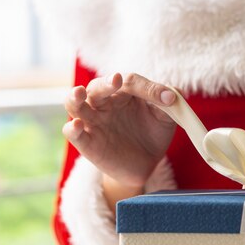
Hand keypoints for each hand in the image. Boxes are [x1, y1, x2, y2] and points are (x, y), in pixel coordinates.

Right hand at [63, 73, 176, 188]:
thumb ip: (168, 103)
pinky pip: (72, 133)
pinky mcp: (87, 143)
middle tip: (117, 80)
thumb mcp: (165, 117)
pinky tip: (78, 125)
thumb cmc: (153, 133)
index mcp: (124, 92)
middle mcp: (105, 103)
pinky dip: (72, 128)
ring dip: (74, 97)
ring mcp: (93, 122)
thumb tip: (172, 94)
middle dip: (106, 83)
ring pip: (74, 104)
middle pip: (97, 87)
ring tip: (79, 93)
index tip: (168, 98)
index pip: (130, 82)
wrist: (146, 164)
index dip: (149, 88)